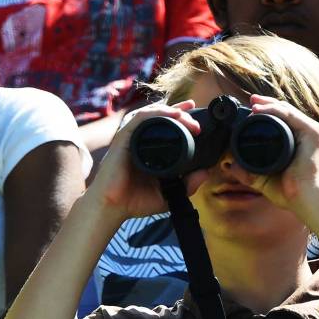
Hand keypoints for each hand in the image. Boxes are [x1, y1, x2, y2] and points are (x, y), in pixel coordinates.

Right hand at [88, 100, 202, 220]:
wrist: (113, 208)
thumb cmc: (135, 202)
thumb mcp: (169, 194)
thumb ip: (188, 185)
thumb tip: (206, 172)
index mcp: (149, 149)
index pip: (166, 126)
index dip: (180, 117)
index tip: (197, 116)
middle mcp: (140, 140)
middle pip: (160, 116)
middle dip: (179, 111)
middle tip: (195, 116)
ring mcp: (131, 138)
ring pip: (152, 114)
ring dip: (170, 111)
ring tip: (186, 115)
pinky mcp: (123, 139)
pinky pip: (139, 119)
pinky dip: (156, 113)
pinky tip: (171, 114)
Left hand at [216, 94, 318, 212]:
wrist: (304, 200)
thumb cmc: (289, 193)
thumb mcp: (263, 179)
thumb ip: (247, 173)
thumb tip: (230, 165)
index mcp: (298, 142)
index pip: (281, 121)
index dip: (265, 113)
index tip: (248, 112)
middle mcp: (306, 135)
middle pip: (284, 112)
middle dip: (266, 104)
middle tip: (250, 101)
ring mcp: (311, 132)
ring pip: (287, 111)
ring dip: (269, 104)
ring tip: (253, 104)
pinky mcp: (314, 133)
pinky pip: (292, 116)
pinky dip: (276, 110)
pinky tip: (261, 110)